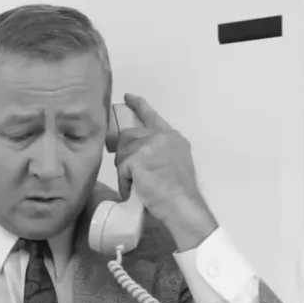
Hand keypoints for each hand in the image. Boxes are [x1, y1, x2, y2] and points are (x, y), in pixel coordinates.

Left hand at [114, 92, 218, 249]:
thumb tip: (140, 156)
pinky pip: (121, 170)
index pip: (152, 117)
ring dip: (125, 171)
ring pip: (123, 152)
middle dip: (125, 154)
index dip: (139, 106)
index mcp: (172, 137)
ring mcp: (150, 145)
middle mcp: (162, 137)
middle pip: (129, 136)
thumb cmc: (180, 193)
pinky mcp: (138, 158)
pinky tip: (134, 191)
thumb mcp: (174, 164)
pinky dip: (125, 183)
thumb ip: (159, 153)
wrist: (182, 205)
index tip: (128, 97)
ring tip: (137, 186)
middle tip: (128, 171)